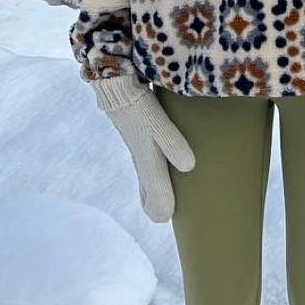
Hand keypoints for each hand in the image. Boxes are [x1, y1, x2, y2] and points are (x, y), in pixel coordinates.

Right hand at [91, 72, 196, 220]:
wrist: (115, 84)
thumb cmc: (138, 106)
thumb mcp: (157, 125)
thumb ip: (173, 145)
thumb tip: (189, 166)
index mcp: (147, 163)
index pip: (153, 198)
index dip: (160, 210)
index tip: (167, 220)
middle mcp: (141, 159)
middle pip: (147, 190)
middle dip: (156, 203)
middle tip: (164, 215)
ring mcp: (138, 146)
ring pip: (147, 174)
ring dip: (155, 186)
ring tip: (164, 195)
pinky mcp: (138, 133)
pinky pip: (147, 159)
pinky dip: (154, 168)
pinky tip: (160, 160)